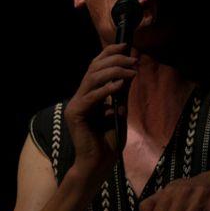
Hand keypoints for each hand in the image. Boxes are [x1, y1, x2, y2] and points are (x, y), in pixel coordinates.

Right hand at [64, 43, 136, 178]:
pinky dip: (107, 88)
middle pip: (94, 68)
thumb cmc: (108, 143)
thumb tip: (129, 75)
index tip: (127, 46)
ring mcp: (75, 105)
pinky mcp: (75, 114)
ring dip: (114, 71)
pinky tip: (121, 85)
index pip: (95, 67)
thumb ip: (120, 96)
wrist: (98, 164)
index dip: (109, 53)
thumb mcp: (119, 113)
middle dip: (115, 60)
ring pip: (92, 78)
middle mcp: (79, 97)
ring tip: (132, 71)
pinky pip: (92, 96)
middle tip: (134, 60)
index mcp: (88, 96)